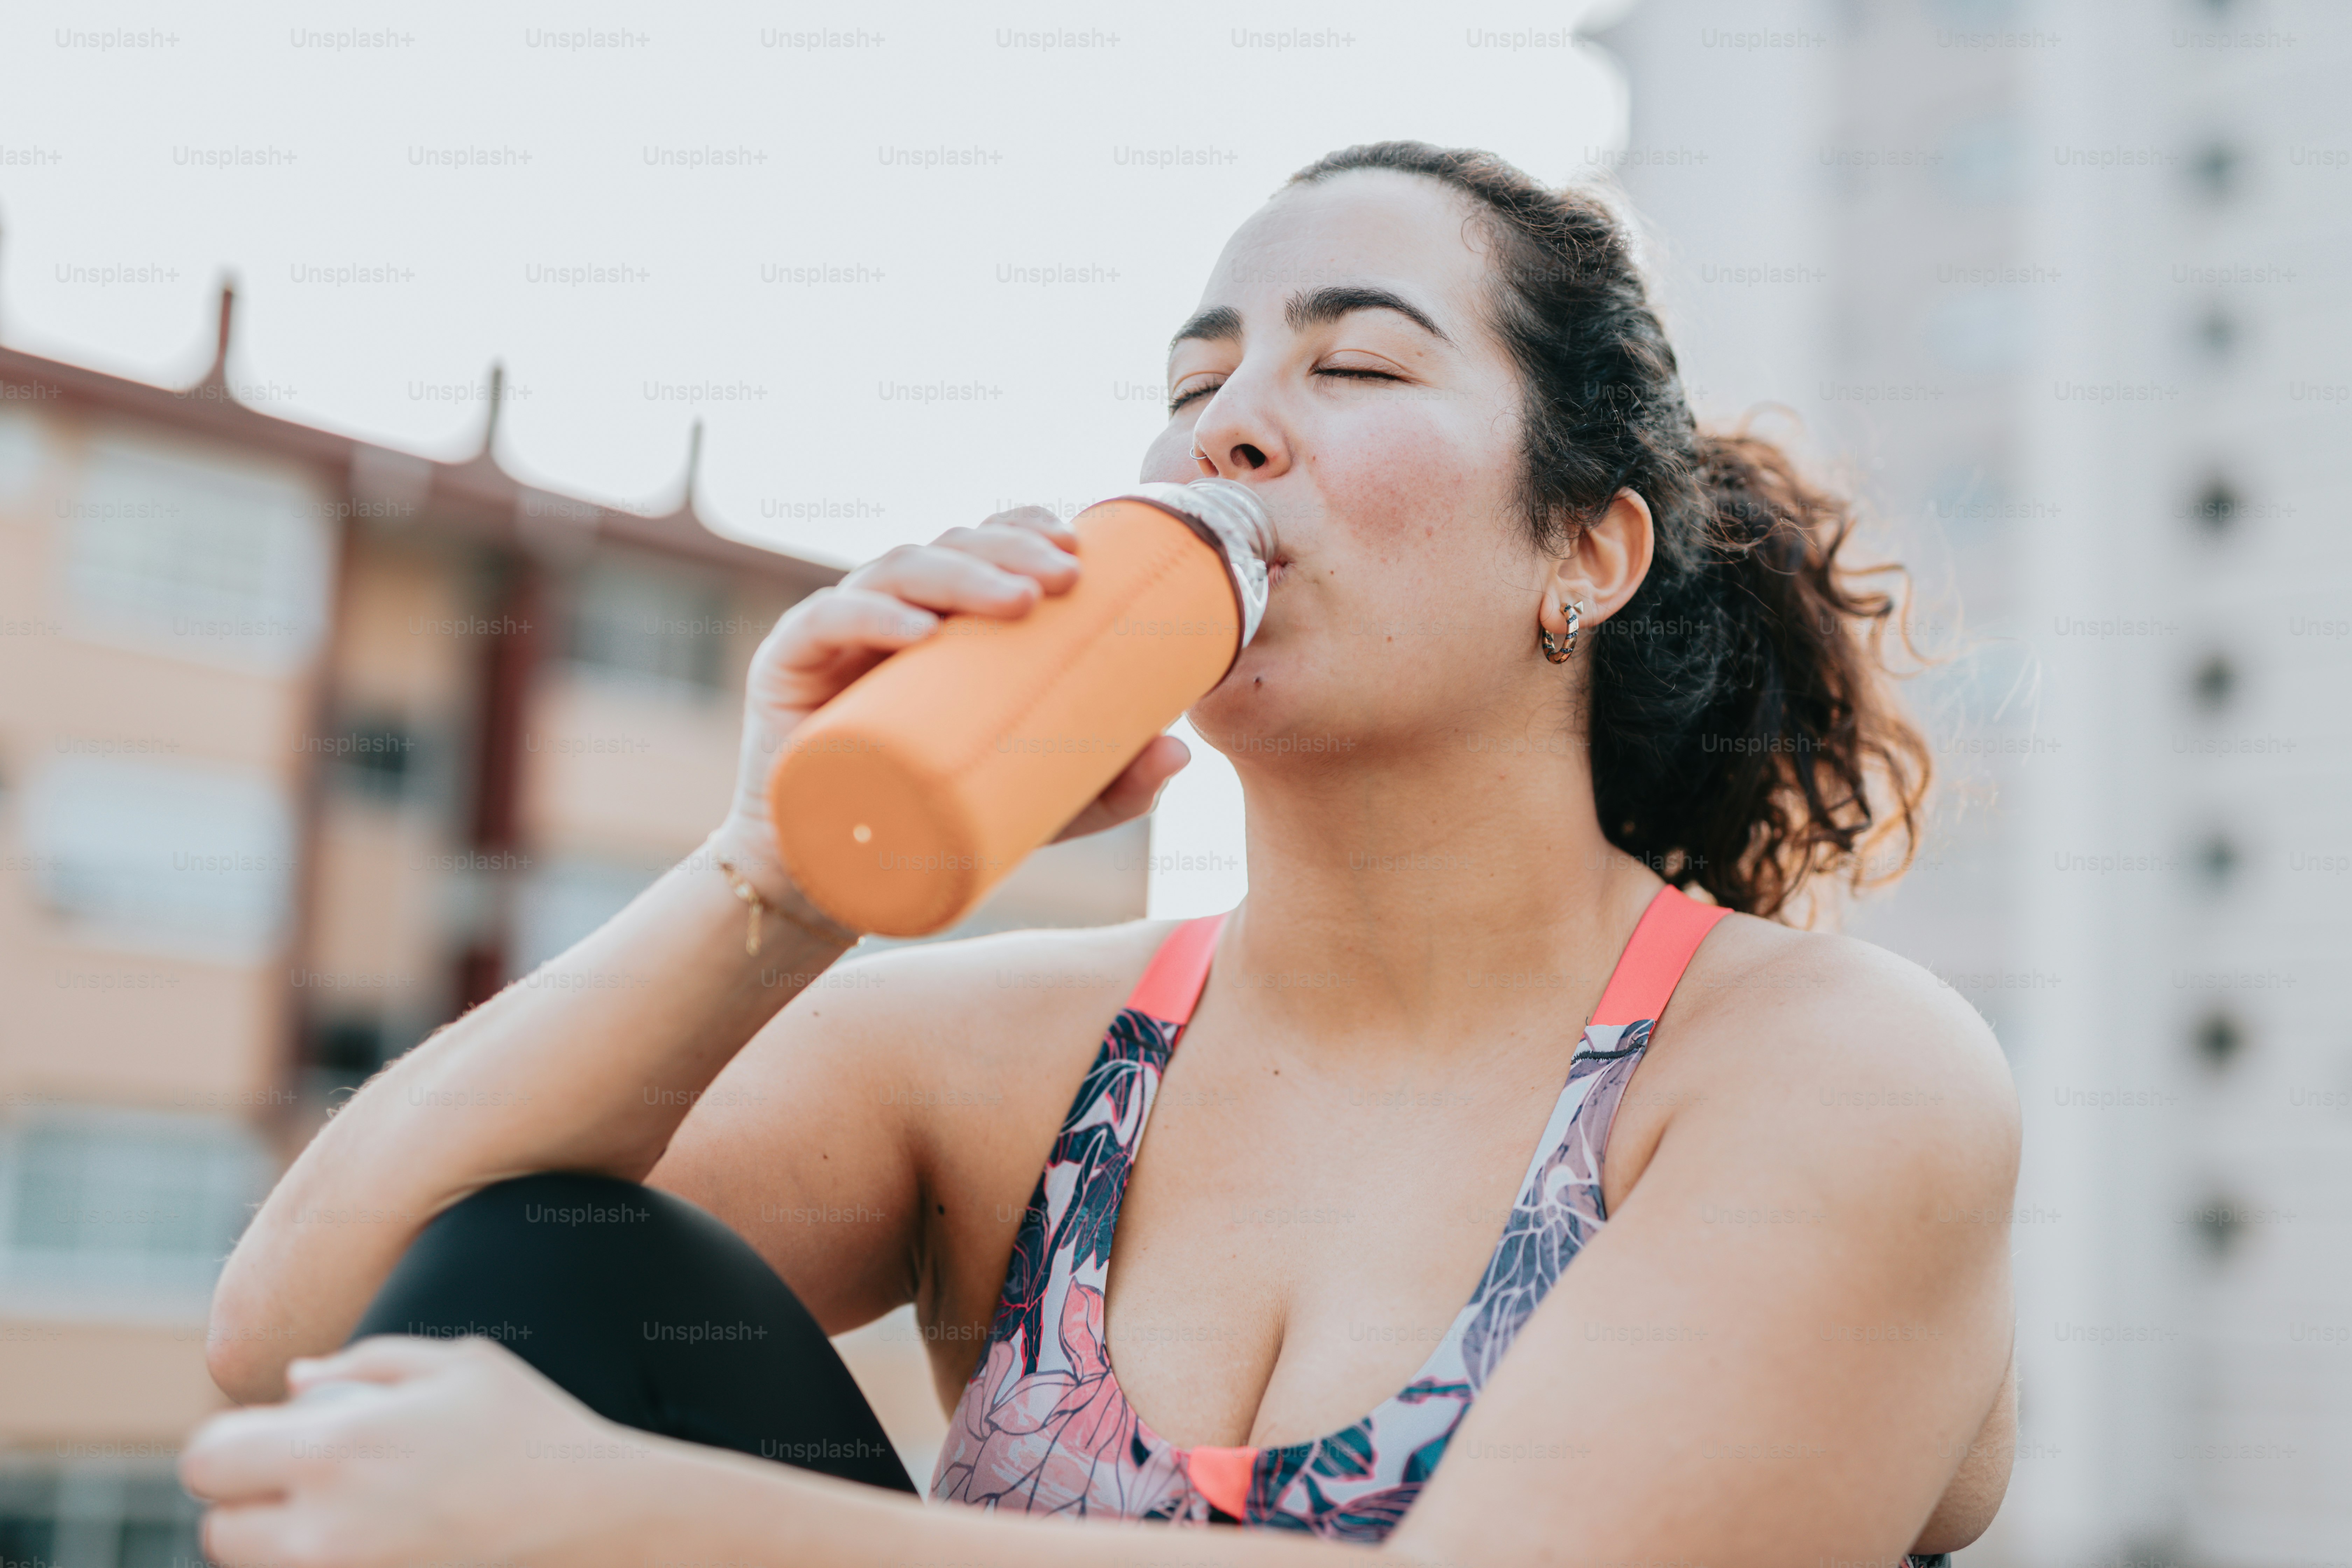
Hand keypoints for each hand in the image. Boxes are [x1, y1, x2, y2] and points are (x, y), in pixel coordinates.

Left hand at [180, 1336, 672, 1567]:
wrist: (594, 1516)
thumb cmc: (531, 1430)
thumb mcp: (458, 1363)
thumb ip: (365, 1361)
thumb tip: (296, 1382)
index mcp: (333, 1449)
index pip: (208, 1462)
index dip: (227, 1447)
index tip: (264, 1442)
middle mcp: (321, 1528)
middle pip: (218, 1535)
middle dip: (246, 1506)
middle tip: (299, 1485)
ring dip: (281, 1543)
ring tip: (342, 1513)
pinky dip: (325, 1561)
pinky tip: (376, 1537)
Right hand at [715, 505, 1190, 894]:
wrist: (834, 879)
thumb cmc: (936, 820)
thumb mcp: (1039, 806)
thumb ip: (1109, 784)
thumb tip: (1180, 751)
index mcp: (941, 620)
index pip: (983, 545)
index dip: (1027, 530)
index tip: (1080, 548)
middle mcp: (889, 610)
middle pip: (948, 546)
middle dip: (1010, 550)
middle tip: (1065, 578)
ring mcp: (835, 632)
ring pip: (895, 571)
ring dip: (959, 574)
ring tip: (1016, 601)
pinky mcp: (787, 665)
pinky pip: (825, 622)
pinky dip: (871, 617)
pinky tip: (919, 633)